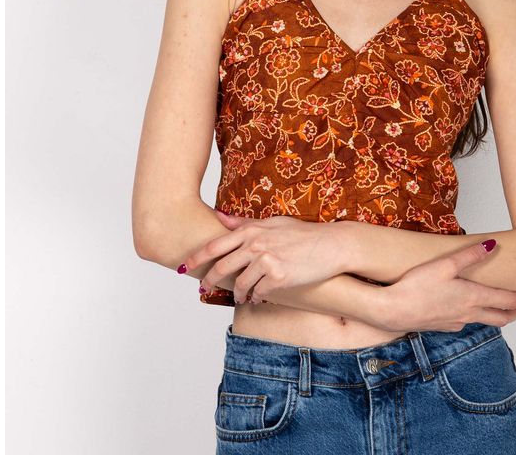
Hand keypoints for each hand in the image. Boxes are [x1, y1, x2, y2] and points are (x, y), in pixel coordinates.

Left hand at [180, 212, 344, 302]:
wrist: (331, 245)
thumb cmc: (302, 234)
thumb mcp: (272, 223)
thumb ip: (245, 224)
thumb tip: (219, 217)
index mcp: (252, 231)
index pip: (215, 245)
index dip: (197, 258)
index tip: (185, 266)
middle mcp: (256, 244)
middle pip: (222, 267)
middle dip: (209, 280)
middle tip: (204, 288)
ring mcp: (266, 261)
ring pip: (240, 284)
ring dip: (237, 292)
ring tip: (240, 296)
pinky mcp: (278, 278)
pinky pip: (258, 293)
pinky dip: (255, 297)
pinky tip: (258, 297)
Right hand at [378, 240, 515, 331]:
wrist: (393, 311)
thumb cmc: (416, 286)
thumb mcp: (444, 264)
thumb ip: (470, 255)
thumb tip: (492, 245)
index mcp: (472, 297)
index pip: (508, 299)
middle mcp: (468, 313)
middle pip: (501, 316)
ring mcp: (456, 322)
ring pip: (485, 321)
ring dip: (499, 317)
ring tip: (505, 313)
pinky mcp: (443, 326)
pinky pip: (466, 323)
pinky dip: (476, 318)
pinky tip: (470, 314)